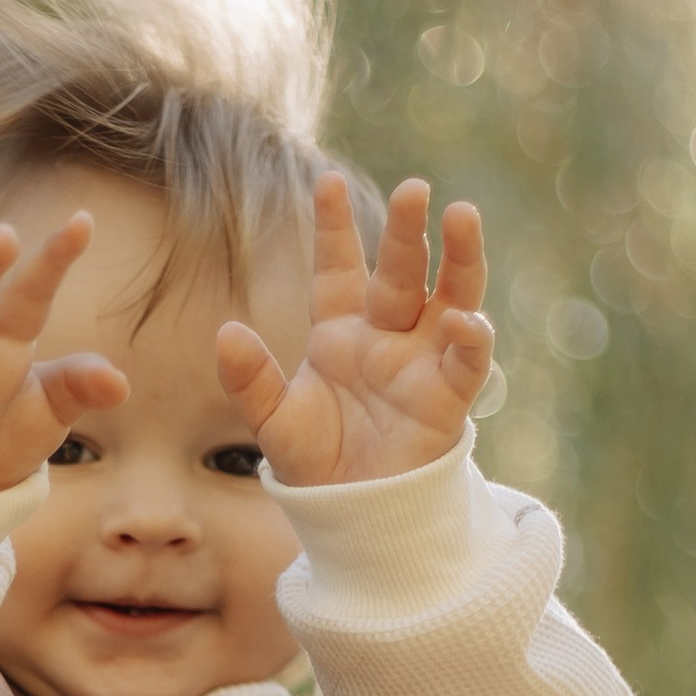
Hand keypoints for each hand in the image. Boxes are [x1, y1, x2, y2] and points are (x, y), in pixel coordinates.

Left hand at [216, 171, 491, 487]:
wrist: (349, 515)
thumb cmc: (315, 461)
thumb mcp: (272, 420)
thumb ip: (250, 380)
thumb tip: (227, 333)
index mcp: (341, 331)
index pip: (339, 267)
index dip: (336, 227)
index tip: (327, 181)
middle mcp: (387, 336)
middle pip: (402, 272)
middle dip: (408, 231)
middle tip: (416, 189)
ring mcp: (421, 363)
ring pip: (450, 298)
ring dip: (459, 259)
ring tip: (463, 216)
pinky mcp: (446, 400)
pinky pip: (466, 362)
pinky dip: (469, 339)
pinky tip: (462, 319)